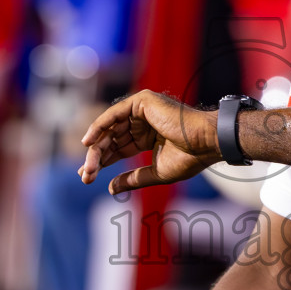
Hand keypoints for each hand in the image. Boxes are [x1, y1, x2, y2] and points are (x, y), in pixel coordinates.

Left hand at [79, 90, 221, 193]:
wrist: (205, 143)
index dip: (104, 161)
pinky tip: (88, 143)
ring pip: (110, 129)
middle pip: (112, 139)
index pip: (119, 148)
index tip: (88, 177)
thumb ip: (133, 178)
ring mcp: (142, 109)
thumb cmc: (189, 158)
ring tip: (88, 167)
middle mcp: (143, 121)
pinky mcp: (141, 101)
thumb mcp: (156, 172)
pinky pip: (114, 114)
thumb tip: (110, 188)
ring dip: (96, 148)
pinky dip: (99, 127)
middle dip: (97, 157)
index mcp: (148, 136)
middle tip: (85, 176)